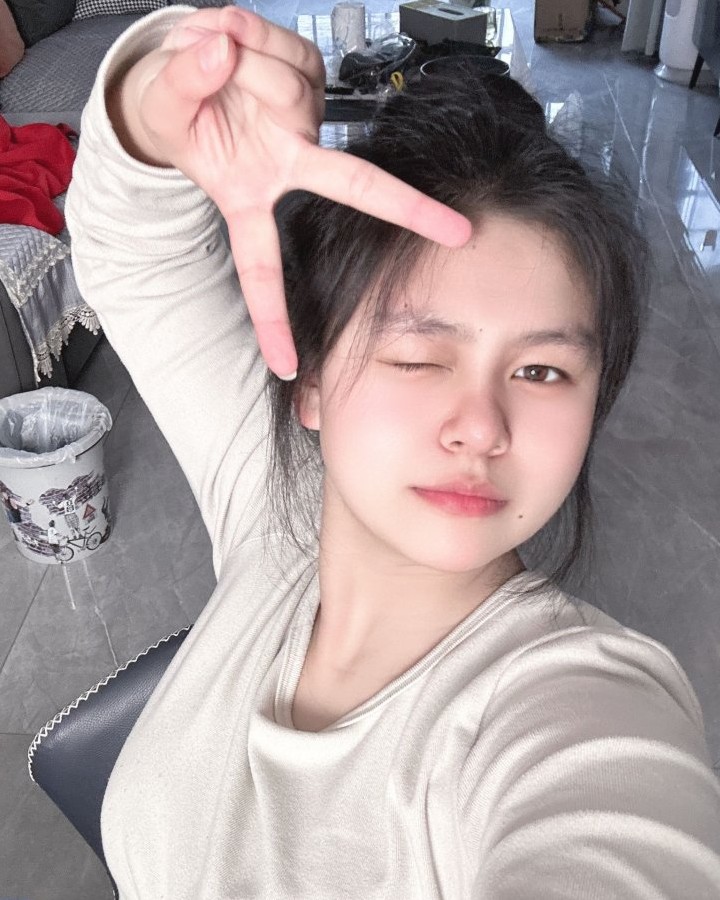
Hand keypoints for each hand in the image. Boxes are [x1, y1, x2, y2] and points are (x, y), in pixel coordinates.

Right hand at [109, 7, 471, 378]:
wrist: (184, 66)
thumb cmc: (176, 107)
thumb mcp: (161, 103)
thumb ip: (184, 81)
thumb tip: (222, 52)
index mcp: (250, 196)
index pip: (262, 269)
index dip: (273, 320)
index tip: (289, 365)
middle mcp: (287, 164)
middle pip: (354, 186)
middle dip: (408, 209)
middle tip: (457, 233)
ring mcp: (304, 122)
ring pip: (292, 87)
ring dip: (249, 64)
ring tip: (220, 65)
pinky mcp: (313, 80)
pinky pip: (294, 54)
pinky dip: (261, 39)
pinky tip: (244, 52)